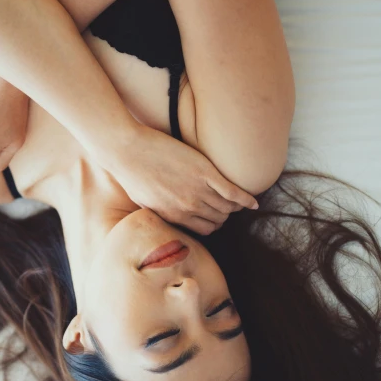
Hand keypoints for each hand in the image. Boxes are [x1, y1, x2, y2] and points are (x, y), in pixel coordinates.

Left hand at [104, 123, 258, 235]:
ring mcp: (198, 191)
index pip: (205, 229)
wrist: (127, 150)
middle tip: (229, 205)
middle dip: (225, 214)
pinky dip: (246, 198)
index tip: (217, 217)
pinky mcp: (205, 173)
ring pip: (228, 207)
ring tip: (241, 200)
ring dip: (236, 205)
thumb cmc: (131, 174)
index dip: (213, 223)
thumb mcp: (145, 201)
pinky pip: (233, 192)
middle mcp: (188, 208)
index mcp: (174, 217)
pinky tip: (253, 200)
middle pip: (219, 219)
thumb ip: (163, 210)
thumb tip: (172, 214)